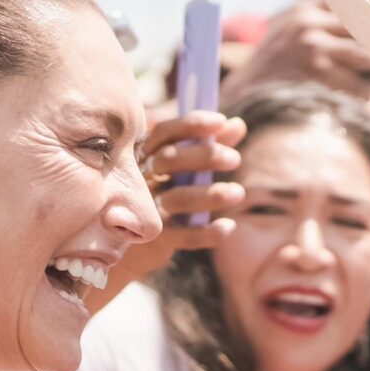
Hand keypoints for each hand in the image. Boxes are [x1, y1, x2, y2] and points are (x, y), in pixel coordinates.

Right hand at [92, 113, 247, 304]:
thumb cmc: (160, 196)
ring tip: (238, 193)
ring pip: (177, 198)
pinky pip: (183, 235)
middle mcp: (141, 179)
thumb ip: (208, 147)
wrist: (131, 249)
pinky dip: (208, 232)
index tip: (220, 121)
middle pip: (169, 160)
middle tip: (235, 159)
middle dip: (204, 155)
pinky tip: (228, 226)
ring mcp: (144, 210)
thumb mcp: (181, 171)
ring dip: (211, 194)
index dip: (191, 125)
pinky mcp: (153, 240)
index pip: (165, 133)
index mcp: (147, 156)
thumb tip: (238, 124)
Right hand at [222, 0, 369, 107]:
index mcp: (304, 10)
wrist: (244, 93)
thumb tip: (364, 28)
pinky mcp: (319, 74)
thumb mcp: (287, 34)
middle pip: (364, 27)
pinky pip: (357, 85)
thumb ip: (317, 26)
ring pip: (366, 56)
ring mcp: (314, 48)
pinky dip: (369, 95)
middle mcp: (310, 24)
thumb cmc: (272, 66)